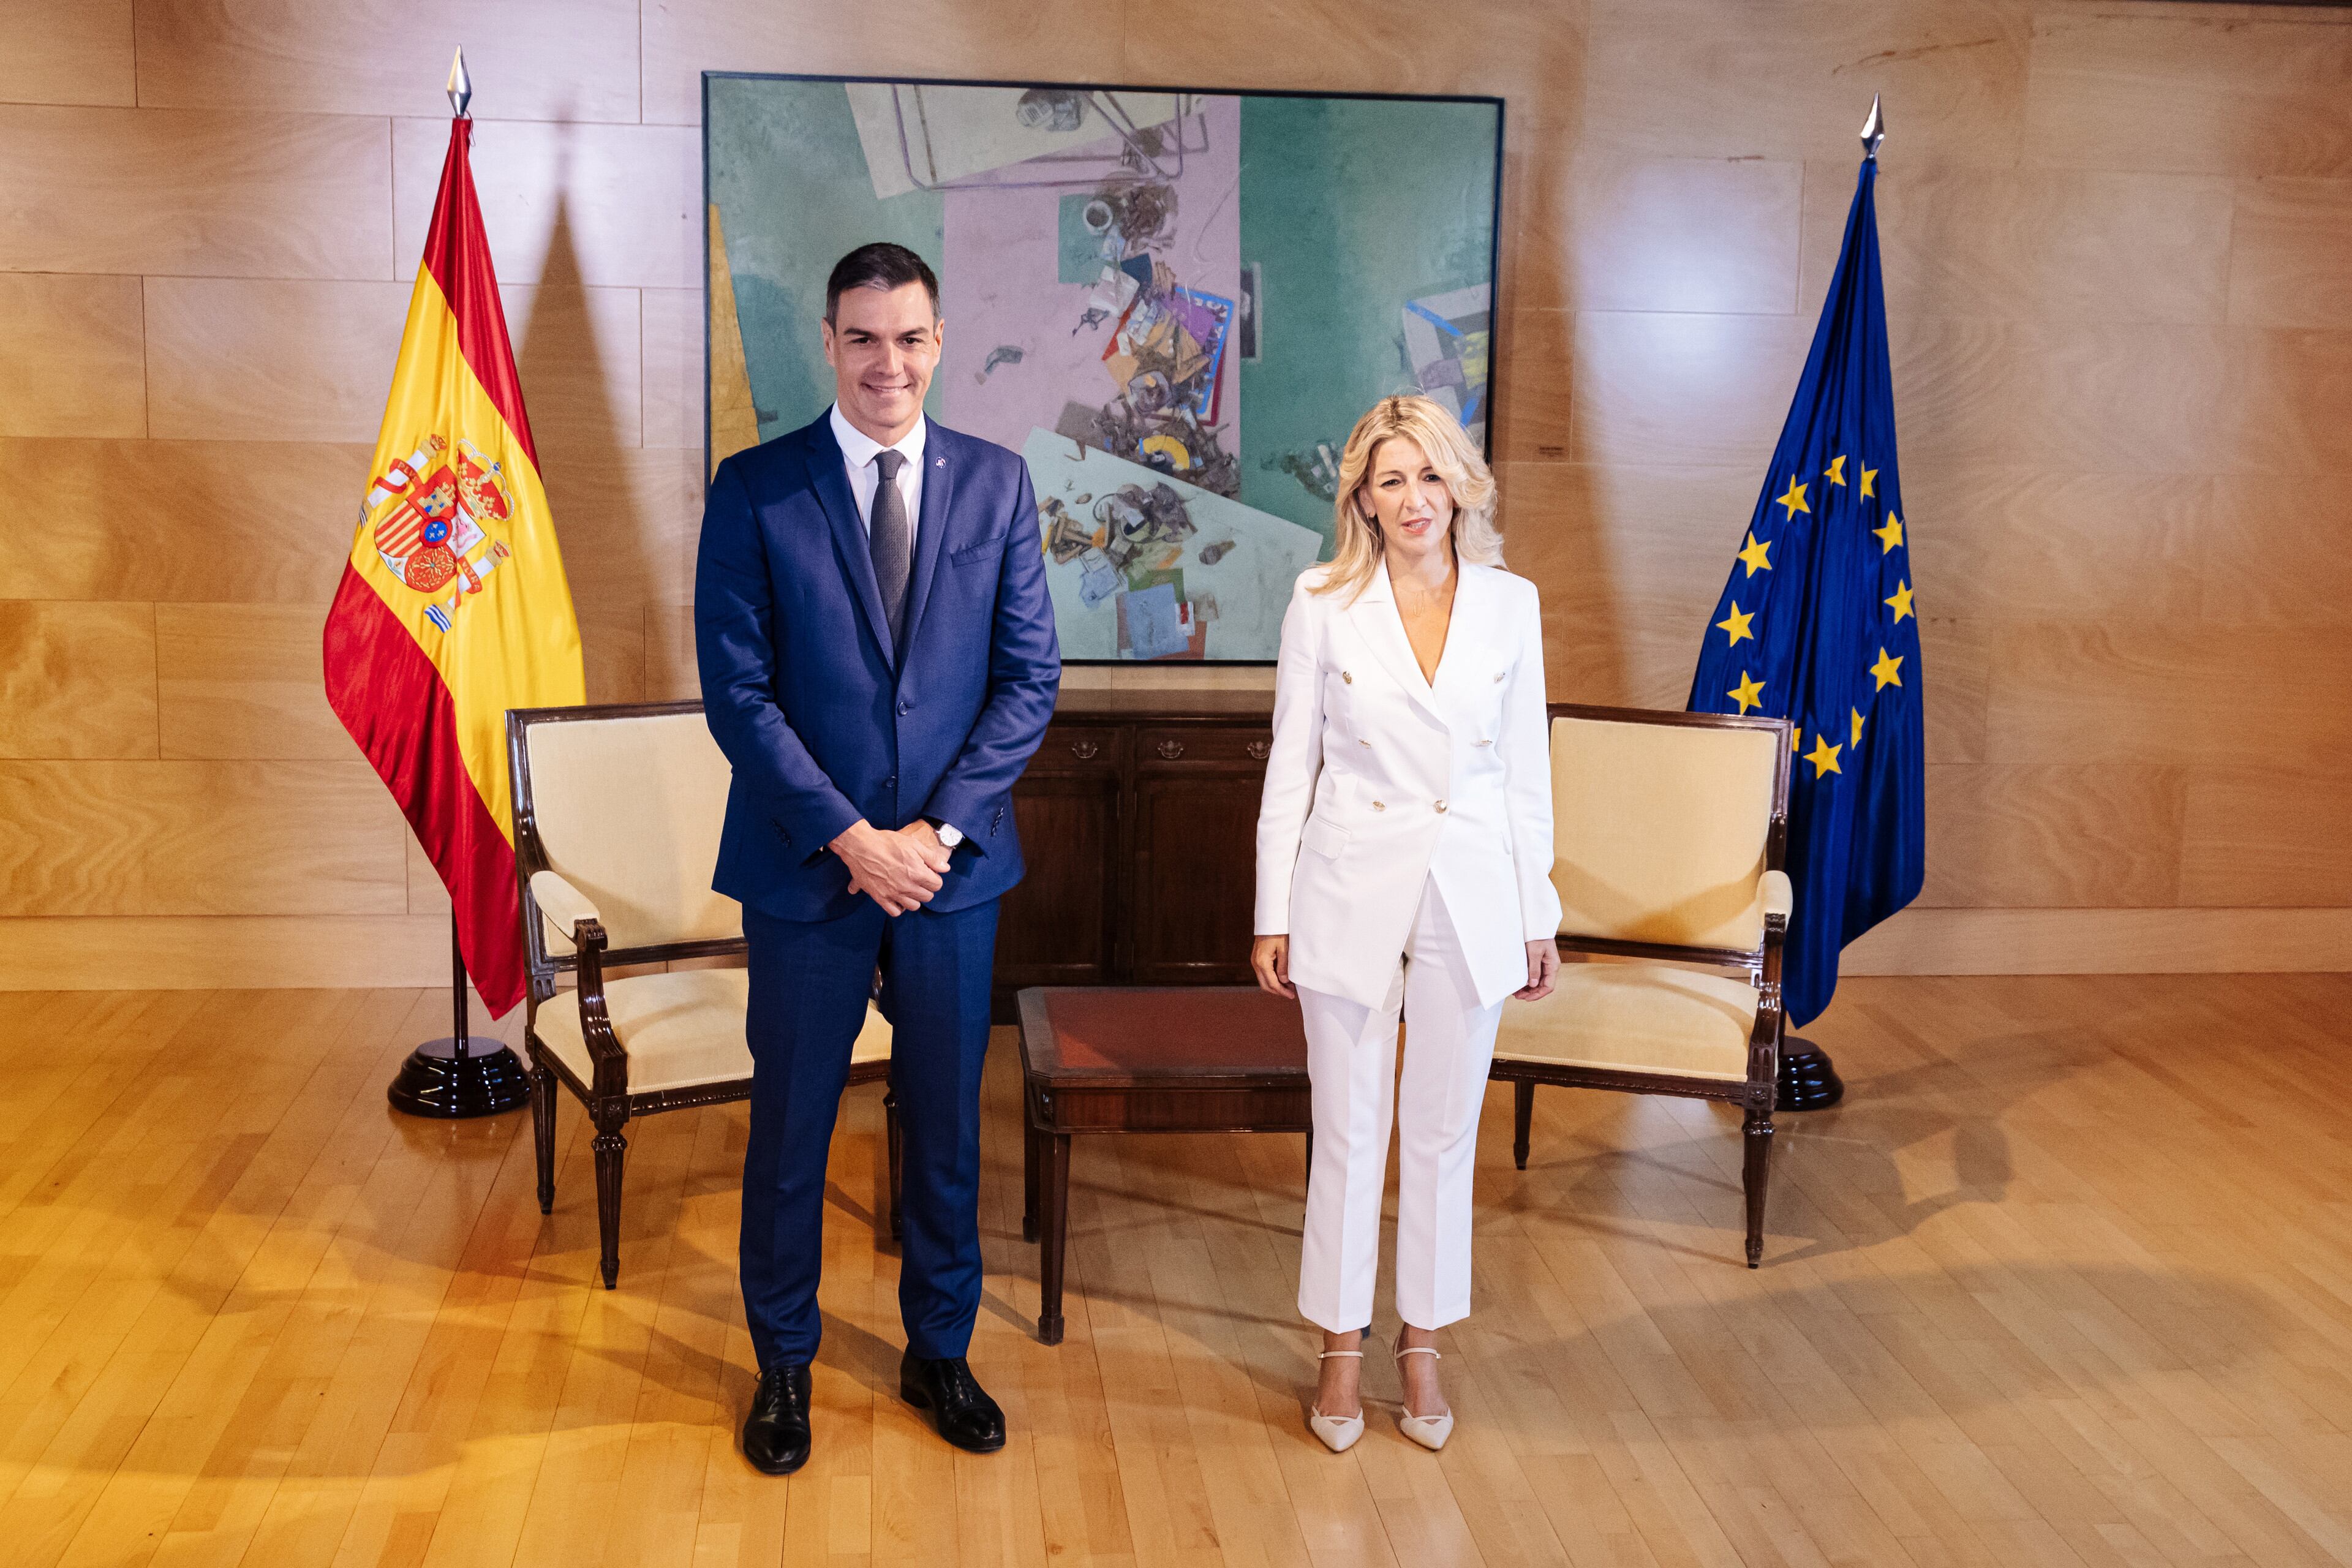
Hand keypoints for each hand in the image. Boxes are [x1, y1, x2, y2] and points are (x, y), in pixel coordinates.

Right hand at [830, 820, 946, 915]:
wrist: (861, 846)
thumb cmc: (887, 842)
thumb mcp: (913, 844)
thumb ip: (932, 858)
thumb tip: (945, 868)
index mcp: (917, 873)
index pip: (937, 885)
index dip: (934, 878)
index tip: (928, 873)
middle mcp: (907, 886)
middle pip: (927, 897)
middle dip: (926, 888)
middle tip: (918, 879)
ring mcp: (893, 894)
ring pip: (913, 906)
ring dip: (914, 899)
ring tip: (909, 889)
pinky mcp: (880, 898)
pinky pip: (895, 912)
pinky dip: (899, 907)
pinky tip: (897, 898)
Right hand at [1250, 935, 1293, 998]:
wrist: (1270, 920)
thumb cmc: (1278, 932)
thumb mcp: (1284, 949)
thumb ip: (1284, 967)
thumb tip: (1284, 981)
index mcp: (1262, 962)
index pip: (1272, 983)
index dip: (1282, 991)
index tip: (1291, 995)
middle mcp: (1256, 963)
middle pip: (1265, 985)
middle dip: (1278, 991)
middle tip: (1290, 993)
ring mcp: (1255, 961)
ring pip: (1263, 980)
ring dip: (1275, 985)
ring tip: (1289, 985)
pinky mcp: (1257, 958)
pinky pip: (1263, 973)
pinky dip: (1272, 978)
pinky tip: (1282, 977)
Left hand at [1513, 938, 1558, 1001]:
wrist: (1537, 924)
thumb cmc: (1537, 936)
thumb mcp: (1534, 953)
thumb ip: (1534, 969)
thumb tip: (1532, 985)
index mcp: (1553, 966)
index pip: (1548, 987)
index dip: (1538, 995)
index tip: (1526, 998)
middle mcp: (1550, 967)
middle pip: (1543, 986)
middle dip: (1531, 993)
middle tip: (1517, 996)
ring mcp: (1545, 965)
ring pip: (1538, 981)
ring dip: (1528, 988)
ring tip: (1517, 992)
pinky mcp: (1539, 962)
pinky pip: (1535, 975)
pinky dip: (1528, 980)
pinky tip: (1520, 983)